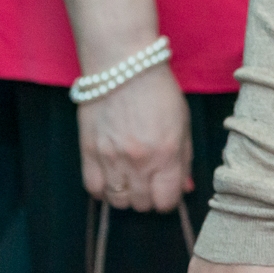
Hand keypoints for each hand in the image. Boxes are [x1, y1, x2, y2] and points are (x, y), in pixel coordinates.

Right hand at [77, 62, 192, 212]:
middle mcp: (139, 162)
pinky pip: (94, 189)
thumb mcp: (183, 123)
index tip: (167, 189)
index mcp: (167, 154)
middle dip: (149, 196)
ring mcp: (111, 159)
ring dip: (126, 194)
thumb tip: (185, 188)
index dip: (168, 198)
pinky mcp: (88, 153)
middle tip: (150, 179)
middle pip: (142, 204)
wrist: (123, 68)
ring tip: (130, 177)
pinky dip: (103, 189)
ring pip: (118, 201)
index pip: (166, 201)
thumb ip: (184, 159)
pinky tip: (111, 177)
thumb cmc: (159, 92)